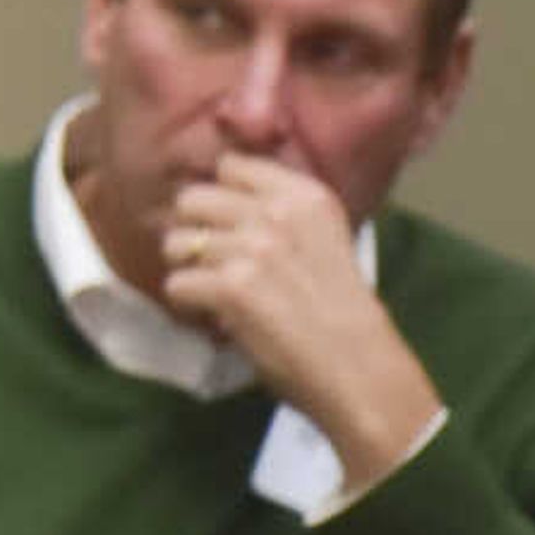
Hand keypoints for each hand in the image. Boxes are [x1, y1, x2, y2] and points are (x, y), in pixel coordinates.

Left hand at [161, 153, 441, 486]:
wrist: (359, 368)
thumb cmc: (340, 310)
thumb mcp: (322, 238)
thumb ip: (279, 211)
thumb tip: (220, 195)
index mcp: (305, 196)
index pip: (231, 166)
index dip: (220, 196)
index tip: (228, 222)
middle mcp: (277, 213)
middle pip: (193, 198)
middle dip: (195, 230)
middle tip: (213, 260)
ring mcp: (253, 248)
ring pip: (177, 243)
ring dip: (189, 269)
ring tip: (215, 290)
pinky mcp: (231, 286)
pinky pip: (176, 283)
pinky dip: (188, 303)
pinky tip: (214, 315)